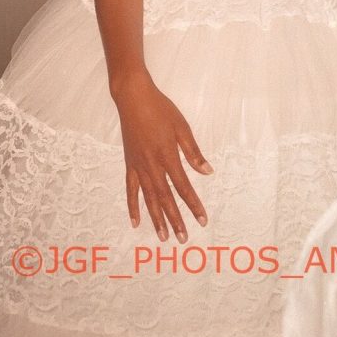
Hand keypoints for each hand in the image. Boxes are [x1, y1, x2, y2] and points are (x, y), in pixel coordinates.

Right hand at [111, 74, 211, 242]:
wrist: (133, 98)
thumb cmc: (161, 109)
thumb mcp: (182, 127)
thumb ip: (193, 152)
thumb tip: (207, 172)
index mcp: (168, 156)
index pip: (183, 187)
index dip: (193, 204)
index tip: (202, 219)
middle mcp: (152, 165)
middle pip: (165, 198)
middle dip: (175, 219)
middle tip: (183, 238)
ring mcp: (139, 166)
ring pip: (148, 198)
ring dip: (156, 219)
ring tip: (163, 236)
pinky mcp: (129, 164)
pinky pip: (131, 190)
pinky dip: (133, 206)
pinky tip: (135, 221)